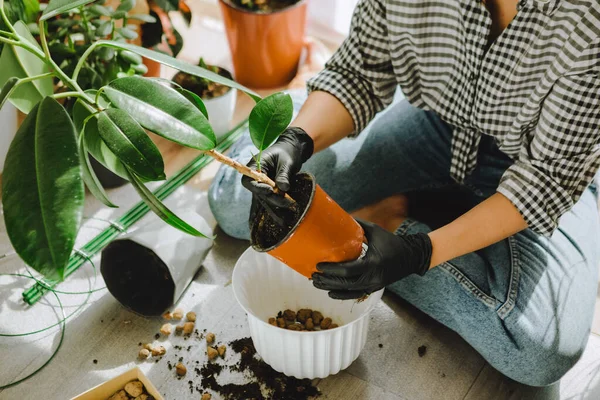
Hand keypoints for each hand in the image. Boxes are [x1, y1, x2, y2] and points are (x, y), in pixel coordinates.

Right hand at [242, 127, 313, 220]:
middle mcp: (256, 176)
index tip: (270, 190)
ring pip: (266, 197)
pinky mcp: (271, 189)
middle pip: (258, 192)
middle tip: (286, 201)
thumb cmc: (288, 152)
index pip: (249, 181)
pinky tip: (288, 205)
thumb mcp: (287, 161)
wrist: (293, 150)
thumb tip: (283, 188)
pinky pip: (272, 197)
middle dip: (271, 198)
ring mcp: (263, 184)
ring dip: (277, 201)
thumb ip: (284, 174)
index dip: (257, 188)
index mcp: (255, 166)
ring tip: (290, 204)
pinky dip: (279, 201)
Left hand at [312, 220, 432, 299]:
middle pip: (345, 284)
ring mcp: (374, 285)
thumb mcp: (376, 231)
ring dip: (331, 289)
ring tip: (317, 284)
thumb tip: (340, 217)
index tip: (319, 266)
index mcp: (373, 263)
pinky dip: (342, 295)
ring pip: (348, 292)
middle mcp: (373, 277)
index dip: (331, 270)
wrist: (411, 257)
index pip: (348, 270)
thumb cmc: (392, 242)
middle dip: (327, 281)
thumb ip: (358, 225)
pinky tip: (331, 292)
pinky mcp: (374, 289)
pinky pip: (355, 294)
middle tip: (312, 276)